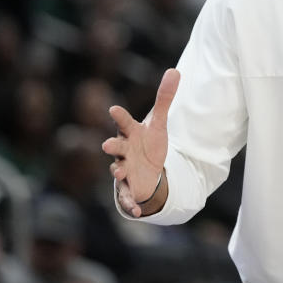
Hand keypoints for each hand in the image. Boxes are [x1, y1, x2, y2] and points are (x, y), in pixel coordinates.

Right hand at [101, 69, 178, 216]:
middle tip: (107, 145)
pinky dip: (130, 203)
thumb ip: (164, 98)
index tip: (114, 109)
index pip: (124, 122)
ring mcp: (124, 169)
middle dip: (111, 146)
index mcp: (131, 133)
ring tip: (120, 171)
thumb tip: (175, 70)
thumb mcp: (158, 123)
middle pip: (115, 146)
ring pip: (117, 170)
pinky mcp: (128, 187)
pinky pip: (126, 196)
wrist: (145, 169)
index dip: (119, 116)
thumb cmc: (148, 143)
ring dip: (117, 171)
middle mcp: (124, 151)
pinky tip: (137, 212)